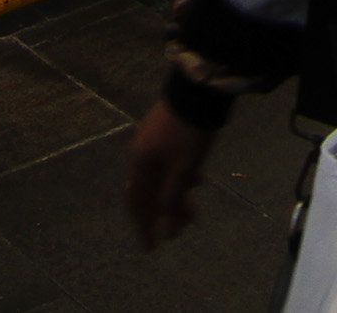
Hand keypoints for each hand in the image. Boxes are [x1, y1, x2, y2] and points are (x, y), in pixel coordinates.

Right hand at [122, 97, 215, 250]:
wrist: (199, 89)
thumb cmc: (188, 133)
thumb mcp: (182, 169)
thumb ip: (171, 198)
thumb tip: (164, 228)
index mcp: (140, 162)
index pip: (137, 202)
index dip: (143, 226)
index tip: (150, 247)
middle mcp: (142, 153)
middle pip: (150, 192)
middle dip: (163, 214)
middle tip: (178, 232)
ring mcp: (155, 141)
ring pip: (163, 178)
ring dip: (175, 197)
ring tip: (193, 211)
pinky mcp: (169, 133)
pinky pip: (170, 165)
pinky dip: (181, 179)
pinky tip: (196, 181)